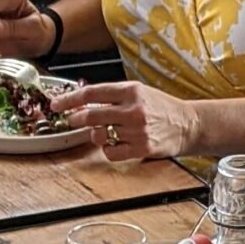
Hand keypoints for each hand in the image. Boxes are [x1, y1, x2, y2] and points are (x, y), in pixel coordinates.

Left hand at [59, 79, 197, 161]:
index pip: (92, 93)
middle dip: (76, 119)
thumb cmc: (161, 108)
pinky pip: (111, 152)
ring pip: (100, 135)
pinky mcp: (142, 149)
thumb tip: (83, 103)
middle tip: (72, 120)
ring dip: (95, 135)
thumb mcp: (139, 92)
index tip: (57, 104)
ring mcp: (138, 130)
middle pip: (92, 115)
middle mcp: (134, 109)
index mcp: (131, 91)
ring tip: (103, 131)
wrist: (188, 124)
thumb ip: (113, 97)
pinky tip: (116, 143)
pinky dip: (108, 149)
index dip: (70, 99)